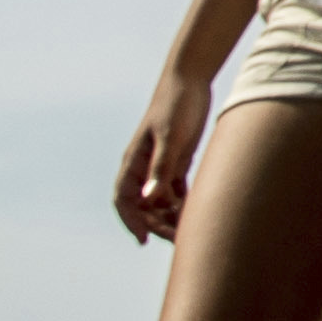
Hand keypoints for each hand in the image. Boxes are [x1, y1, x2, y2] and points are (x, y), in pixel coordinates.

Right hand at [114, 72, 210, 243]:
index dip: (131, 221)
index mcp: (134, 162)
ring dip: (171, 215)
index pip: (124, 200)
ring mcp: (161, 164)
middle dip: (157, 223)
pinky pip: (176, 189)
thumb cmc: (177, 105)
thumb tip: (150, 200)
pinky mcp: (178, 160)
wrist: (191, 80)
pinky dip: (183, 202)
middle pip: (145, 205)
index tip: (144, 240)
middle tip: (177, 239)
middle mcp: (144, 167)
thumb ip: (162, 167)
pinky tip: (197, 212)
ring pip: (161, 200)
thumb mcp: (171, 137)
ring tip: (189, 230)